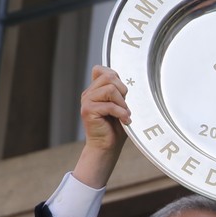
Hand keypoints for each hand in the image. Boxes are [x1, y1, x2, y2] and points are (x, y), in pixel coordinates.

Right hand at [72, 66, 129, 188]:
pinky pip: (110, 105)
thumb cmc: (115, 127)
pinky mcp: (88, 111)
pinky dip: (121, 113)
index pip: (101, 69)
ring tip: (124, 114)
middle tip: (125, 105)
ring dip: (122, 103)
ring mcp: (87, 101)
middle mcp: (88, 93)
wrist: (106, 147)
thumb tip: (128, 80)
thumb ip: (119, 91)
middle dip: (123, 90)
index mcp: (94, 90)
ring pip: (110, 89)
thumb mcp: (120, 105)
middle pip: (109, 76)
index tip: (122, 93)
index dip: (115, 77)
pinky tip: (125, 121)